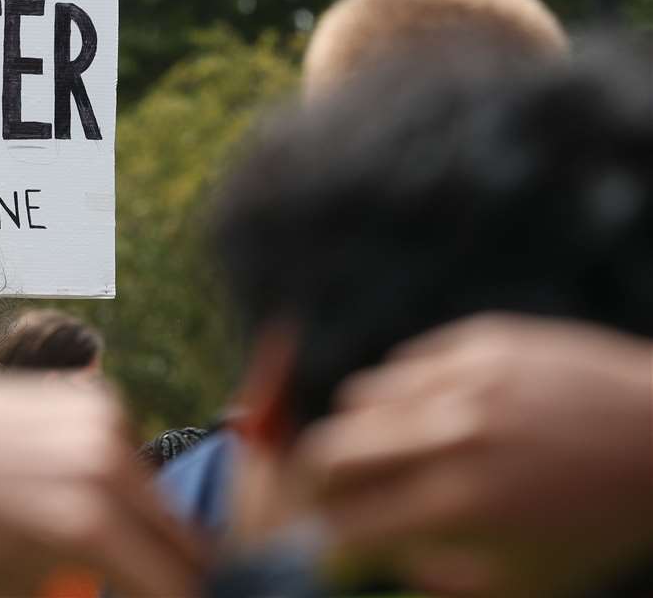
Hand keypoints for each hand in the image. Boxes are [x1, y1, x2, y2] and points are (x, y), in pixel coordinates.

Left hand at [0, 375, 204, 596]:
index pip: (182, 583)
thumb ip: (77, 595)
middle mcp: (106, 466)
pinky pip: (130, 451)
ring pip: (159, 495)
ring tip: (95, 537)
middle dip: (171, 568)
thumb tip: (119, 588)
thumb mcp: (12, 595)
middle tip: (147, 582)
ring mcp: (102, 421)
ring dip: (144, 524)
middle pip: (187, 539)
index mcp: (92, 526)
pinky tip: (71, 486)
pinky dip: (116, 476)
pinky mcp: (92, 395)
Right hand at [294, 314, 652, 595]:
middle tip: (326, 488)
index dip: (330, 534)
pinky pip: (407, 363)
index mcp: (463, 505)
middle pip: (331, 450)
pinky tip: (439, 410)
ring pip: (362, 398)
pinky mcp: (480, 341)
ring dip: (365, 429)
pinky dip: (407, 392)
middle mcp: (454, 436)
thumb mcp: (530, 578)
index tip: (331, 538)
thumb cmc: (599, 521)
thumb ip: (444, 577)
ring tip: (392, 447)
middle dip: (317, 477)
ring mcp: (465, 380)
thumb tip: (376, 559)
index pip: (351, 520)